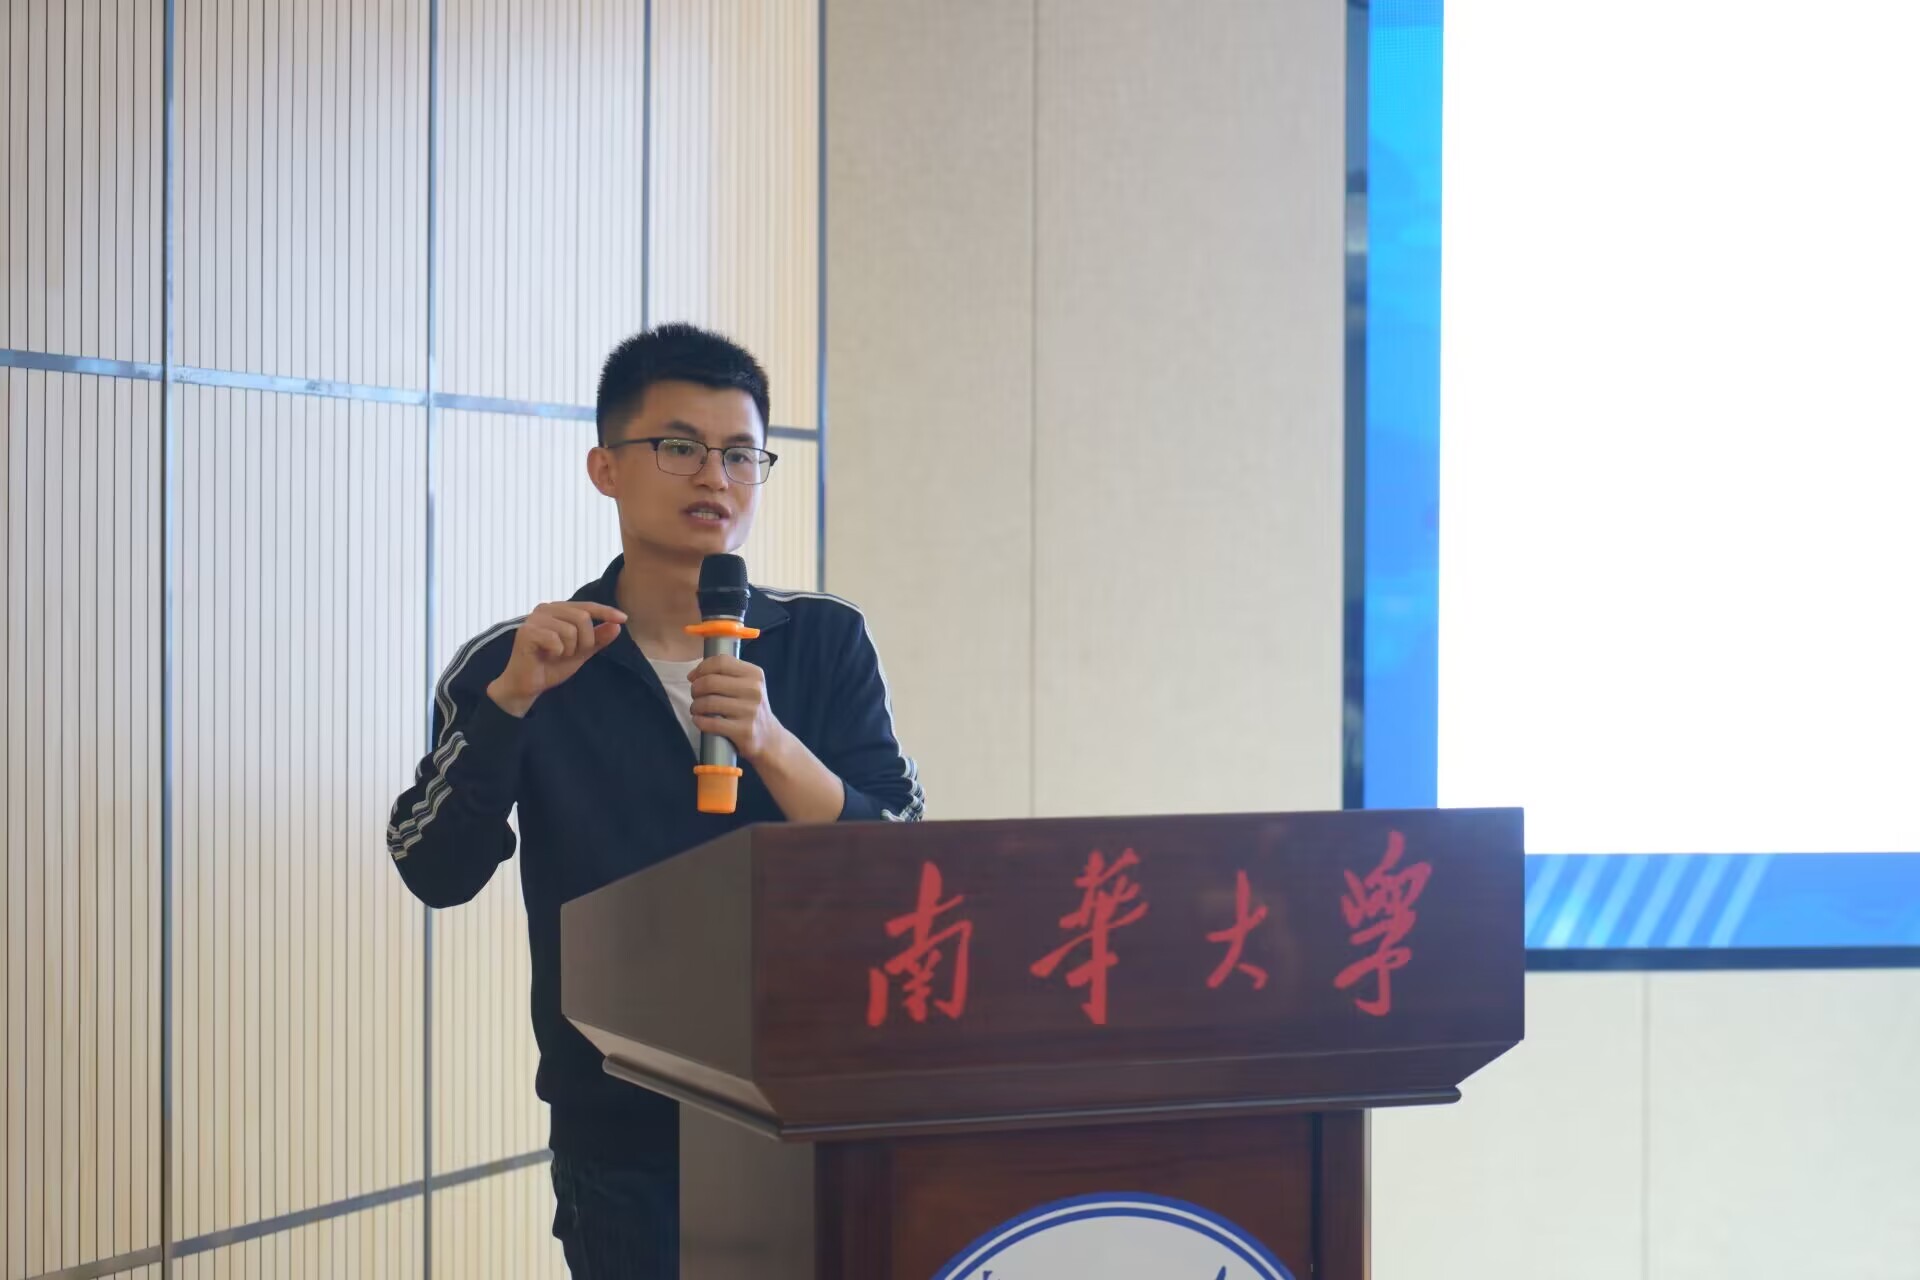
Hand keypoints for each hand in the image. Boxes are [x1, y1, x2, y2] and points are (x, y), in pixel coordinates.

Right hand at [486, 601, 627, 716]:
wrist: (528, 685)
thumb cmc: (552, 666)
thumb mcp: (582, 652)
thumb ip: (598, 638)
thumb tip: (617, 625)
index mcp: (558, 610)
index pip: (587, 607)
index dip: (606, 612)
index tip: (623, 618)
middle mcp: (545, 608)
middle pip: (582, 617)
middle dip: (584, 641)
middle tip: (571, 654)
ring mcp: (534, 618)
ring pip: (570, 629)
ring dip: (569, 649)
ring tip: (556, 655)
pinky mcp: (526, 631)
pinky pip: (556, 639)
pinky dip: (557, 652)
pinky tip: (546, 656)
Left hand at [689, 654, 787, 763]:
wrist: (769, 737)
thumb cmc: (751, 708)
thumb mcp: (748, 685)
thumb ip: (728, 674)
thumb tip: (695, 674)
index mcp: (755, 674)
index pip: (721, 662)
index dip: (701, 668)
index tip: (693, 677)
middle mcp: (754, 690)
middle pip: (711, 681)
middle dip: (695, 688)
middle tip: (695, 695)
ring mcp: (750, 711)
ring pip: (708, 702)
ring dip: (695, 706)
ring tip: (696, 709)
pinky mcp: (744, 731)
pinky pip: (711, 723)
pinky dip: (699, 721)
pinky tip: (698, 720)